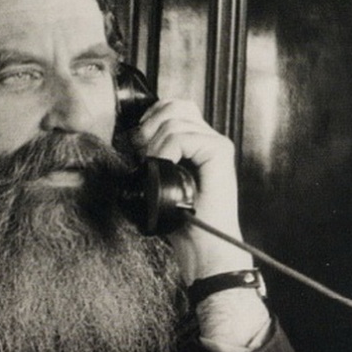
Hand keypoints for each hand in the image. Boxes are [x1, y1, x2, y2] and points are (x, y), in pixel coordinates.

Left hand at [130, 99, 254, 282]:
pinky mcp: (220, 152)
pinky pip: (183, 137)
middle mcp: (208, 139)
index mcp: (195, 144)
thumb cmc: (180, 220)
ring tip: (155, 167)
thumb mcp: (157, 182)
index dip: (150, 119)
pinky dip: (166, 152)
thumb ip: (152, 157)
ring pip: (176, 120)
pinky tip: (165, 170)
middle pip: (175, 106)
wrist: (202, 245)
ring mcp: (216, 144)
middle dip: (150, 125)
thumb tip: (131, 138)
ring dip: (156, 144)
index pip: (173, 108)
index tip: (136, 145)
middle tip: (141, 152)